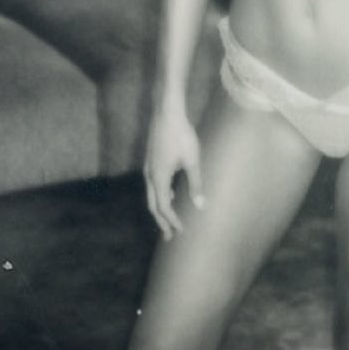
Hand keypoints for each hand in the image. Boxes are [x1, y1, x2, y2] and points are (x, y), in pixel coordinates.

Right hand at [143, 105, 204, 241]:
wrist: (166, 112)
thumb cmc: (181, 135)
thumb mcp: (192, 160)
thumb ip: (195, 184)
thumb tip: (200, 205)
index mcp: (159, 178)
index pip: (163, 207)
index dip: (172, 221)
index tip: (181, 231)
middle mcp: (149, 175)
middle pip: (153, 205)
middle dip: (162, 221)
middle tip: (169, 237)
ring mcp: (148, 168)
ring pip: (150, 195)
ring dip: (160, 209)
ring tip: (168, 220)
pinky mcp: (150, 160)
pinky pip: (152, 185)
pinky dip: (159, 196)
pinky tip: (170, 194)